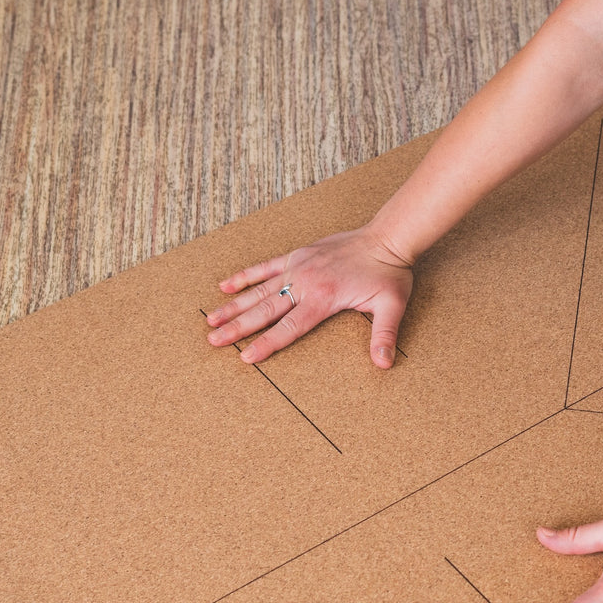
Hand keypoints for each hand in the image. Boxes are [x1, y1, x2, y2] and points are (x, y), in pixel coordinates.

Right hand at [205, 227, 413, 366]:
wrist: (387, 237)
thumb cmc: (389, 273)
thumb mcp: (392, 306)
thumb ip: (384, 335)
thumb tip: (383, 364)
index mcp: (323, 298)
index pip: (289, 327)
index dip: (266, 343)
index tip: (246, 356)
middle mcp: (305, 283)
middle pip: (265, 309)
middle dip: (238, 327)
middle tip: (213, 340)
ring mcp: (299, 267)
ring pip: (259, 290)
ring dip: (234, 305)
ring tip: (211, 319)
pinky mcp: (299, 255)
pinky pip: (266, 266)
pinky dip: (245, 275)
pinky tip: (225, 285)